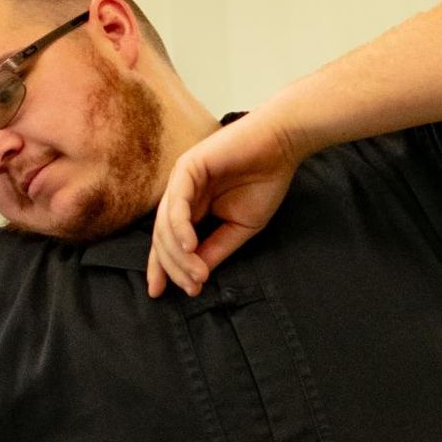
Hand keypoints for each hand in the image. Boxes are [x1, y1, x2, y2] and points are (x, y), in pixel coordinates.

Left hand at [146, 114, 302, 297]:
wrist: (283, 147)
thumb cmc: (264, 182)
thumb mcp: (239, 227)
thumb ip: (215, 249)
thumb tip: (195, 276)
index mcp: (190, 207)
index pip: (166, 242)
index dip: (161, 268)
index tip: (159, 294)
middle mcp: (180, 194)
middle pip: (162, 238)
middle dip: (173, 268)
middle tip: (192, 288)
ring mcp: (181, 180)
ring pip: (166, 224)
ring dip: (179, 255)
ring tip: (196, 275)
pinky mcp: (188, 167)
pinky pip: (177, 203)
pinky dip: (181, 227)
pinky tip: (189, 247)